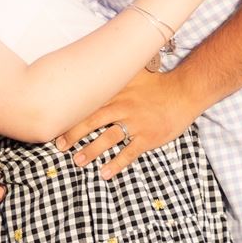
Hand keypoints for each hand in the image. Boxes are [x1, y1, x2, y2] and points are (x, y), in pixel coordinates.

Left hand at [57, 69, 198, 178]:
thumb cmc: (158, 84)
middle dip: (74, 134)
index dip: (71, 114)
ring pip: (108, 138)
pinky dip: (116, 164)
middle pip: (92, 121)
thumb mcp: (134, 74)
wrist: (185, 92)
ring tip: (78, 161)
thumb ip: (115, 75)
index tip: (56, 124)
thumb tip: (93, 68)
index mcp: (117, 92)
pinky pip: (129, 153)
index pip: (88, 103)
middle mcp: (123, 106)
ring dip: (91, 150)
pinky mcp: (148, 137)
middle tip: (60, 146)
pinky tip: (105, 174)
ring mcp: (136, 123)